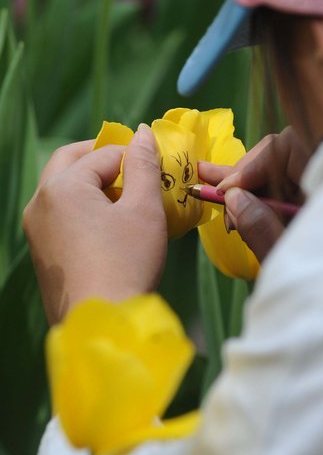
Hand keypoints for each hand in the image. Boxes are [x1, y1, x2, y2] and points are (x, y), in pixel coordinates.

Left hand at [23, 124, 166, 323]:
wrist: (102, 323)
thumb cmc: (127, 261)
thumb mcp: (143, 209)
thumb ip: (143, 165)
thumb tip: (143, 132)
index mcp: (62, 187)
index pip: (102, 154)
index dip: (132, 156)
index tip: (156, 167)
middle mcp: (40, 202)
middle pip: (70, 161)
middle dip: (100, 158)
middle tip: (131, 167)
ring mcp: (35, 228)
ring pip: (61, 187)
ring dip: (90, 182)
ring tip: (122, 196)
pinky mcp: (40, 251)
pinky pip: (58, 213)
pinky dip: (80, 206)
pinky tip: (106, 224)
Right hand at [198, 127, 308, 260]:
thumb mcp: (288, 261)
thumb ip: (261, 228)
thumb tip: (233, 196)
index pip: (286, 149)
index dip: (253, 164)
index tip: (228, 192)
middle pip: (277, 159)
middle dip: (244, 176)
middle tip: (215, 195)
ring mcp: (314, 196)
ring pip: (273, 174)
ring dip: (242, 186)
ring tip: (213, 194)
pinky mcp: (304, 209)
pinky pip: (275, 192)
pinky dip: (251, 195)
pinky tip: (223, 191)